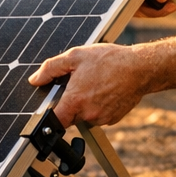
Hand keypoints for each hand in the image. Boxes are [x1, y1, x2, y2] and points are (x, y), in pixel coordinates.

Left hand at [28, 42, 153, 127]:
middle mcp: (88, 114)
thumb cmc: (110, 60)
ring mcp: (102, 119)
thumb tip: (35, 80)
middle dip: (71, 103)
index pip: (54, 120)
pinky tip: (105, 91)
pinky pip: (99, 116)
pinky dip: (99, 107)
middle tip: (79, 85)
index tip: (50, 108)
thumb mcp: (76, 56)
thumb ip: (51, 68)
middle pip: (70, 117)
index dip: (49, 115)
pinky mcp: (113, 119)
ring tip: (95, 85)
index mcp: (75, 100)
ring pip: (85, 117)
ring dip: (86, 105)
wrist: (140, 68)